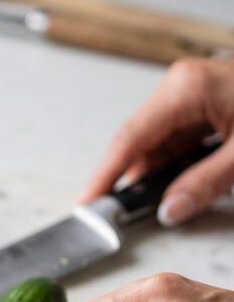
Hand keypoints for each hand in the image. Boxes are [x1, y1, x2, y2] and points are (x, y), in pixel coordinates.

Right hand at [82, 57, 233, 225]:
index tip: (89, 204)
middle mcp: (184, 86)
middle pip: (142, 141)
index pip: (130, 139)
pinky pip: (181, 138)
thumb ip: (204, 184)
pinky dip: (178, 164)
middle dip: (133, 180)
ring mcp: (197, 93)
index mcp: (186, 89)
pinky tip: (179, 187)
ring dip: (158, 175)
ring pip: (161, 142)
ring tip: (152, 207)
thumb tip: (170, 210)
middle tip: (118, 215)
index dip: (106, 176)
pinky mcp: (212, 103)